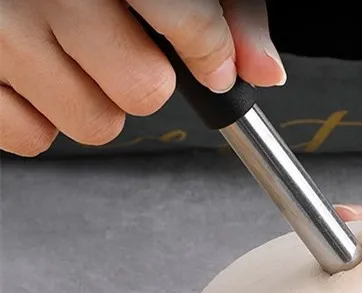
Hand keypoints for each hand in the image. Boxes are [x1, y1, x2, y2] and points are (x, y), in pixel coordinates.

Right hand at [0, 0, 283, 155]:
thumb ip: (224, 11)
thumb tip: (263, 72)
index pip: (184, 18)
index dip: (209, 50)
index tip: (213, 65)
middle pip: (144, 89)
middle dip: (148, 81)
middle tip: (124, 49)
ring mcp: (0, 34)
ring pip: (96, 125)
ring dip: (97, 103)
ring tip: (76, 59)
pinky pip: (33, 139)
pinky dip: (44, 118)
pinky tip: (39, 74)